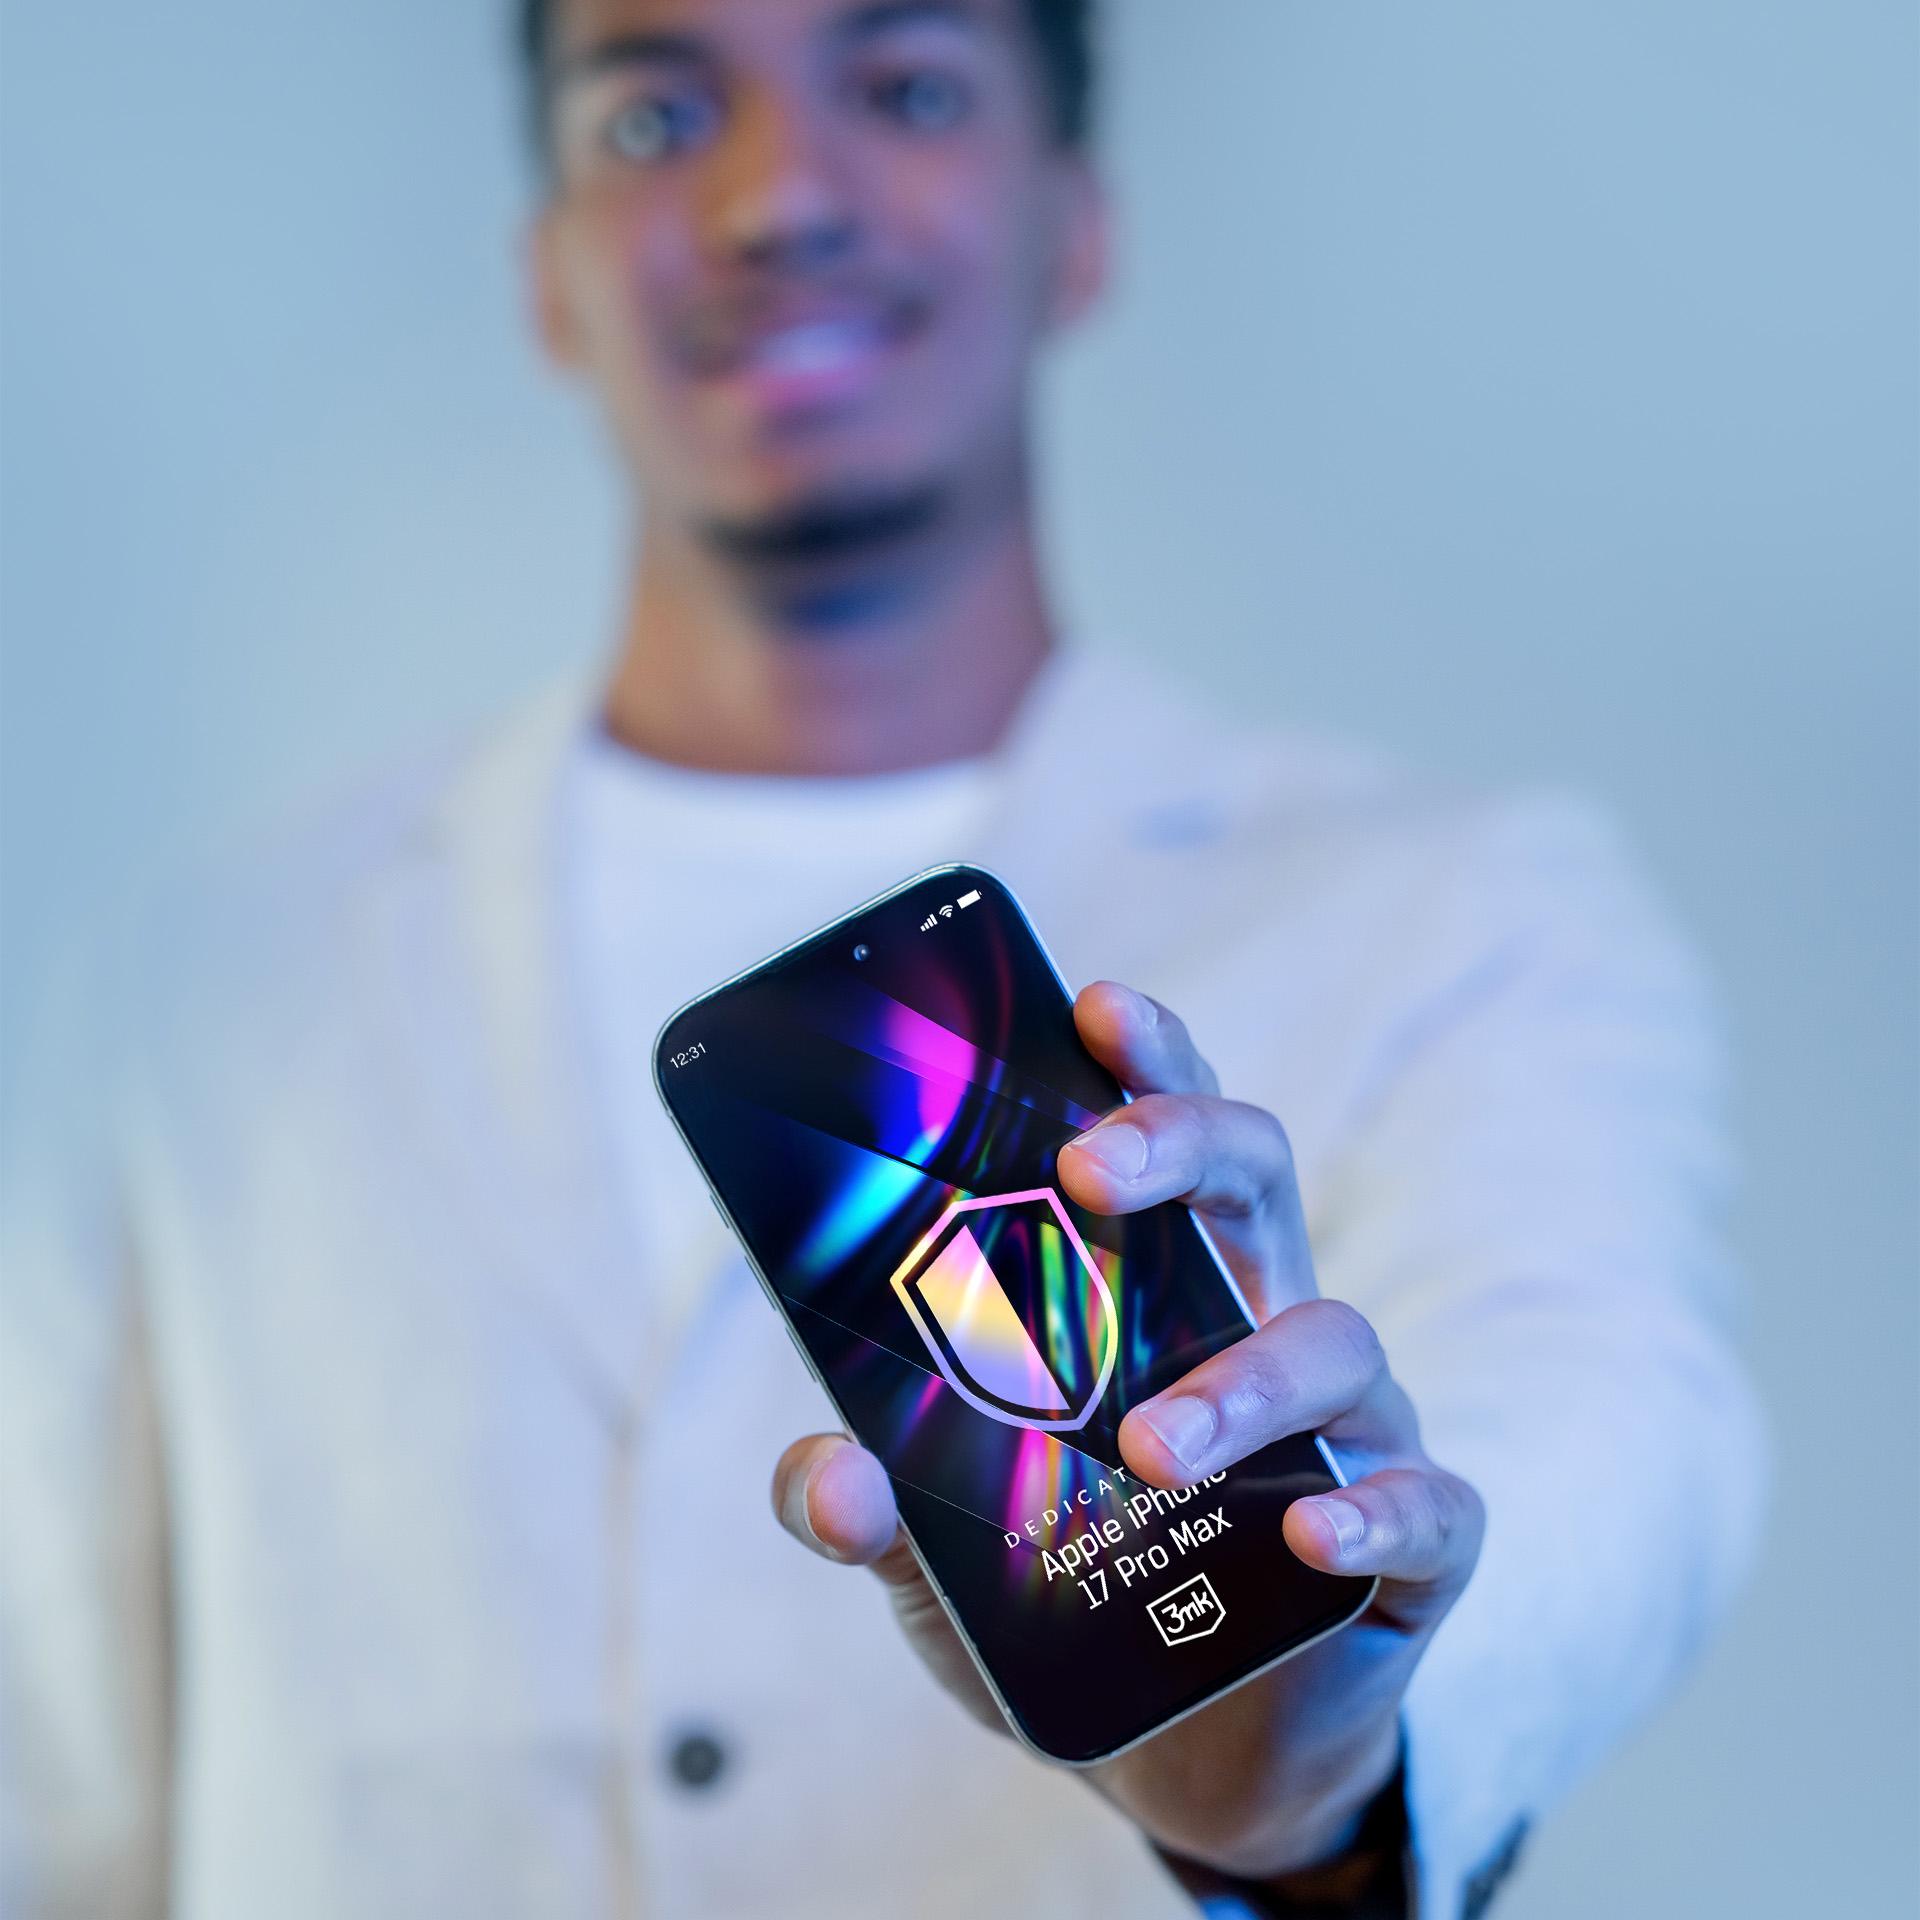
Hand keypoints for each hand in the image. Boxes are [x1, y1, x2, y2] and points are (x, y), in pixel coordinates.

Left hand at [770, 981, 1483, 1882]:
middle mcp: (1262, 1327)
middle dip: (1183, 1142)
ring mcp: (1349, 1431)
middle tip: (1093, 1170)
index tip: (1093, 1004)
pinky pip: (1427, 1502)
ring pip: (1337, 1341)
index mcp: (1164, 1297)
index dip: (1145, 1064)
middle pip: (1258, 1177)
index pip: (1166, 1144)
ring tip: (1150, 1446)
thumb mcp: (952, 1563)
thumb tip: (823, 1474)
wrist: (1197, 1759)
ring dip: (1243, 1378)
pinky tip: (1313, 1534)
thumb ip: (882, 1512)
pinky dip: (1377, 1509)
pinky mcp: (1408, 1546)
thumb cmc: (1077, 1609)